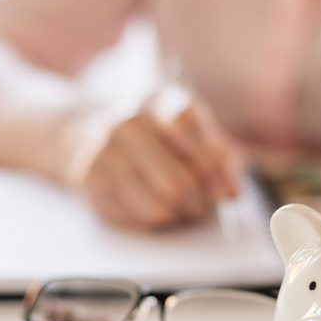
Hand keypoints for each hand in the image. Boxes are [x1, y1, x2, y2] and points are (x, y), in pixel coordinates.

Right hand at [83, 87, 240, 229]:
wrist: (92, 134)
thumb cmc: (158, 139)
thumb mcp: (194, 135)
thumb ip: (219, 160)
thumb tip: (230, 192)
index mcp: (160, 100)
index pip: (186, 126)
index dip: (211, 163)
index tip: (227, 191)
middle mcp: (129, 119)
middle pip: (175, 179)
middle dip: (198, 203)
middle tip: (206, 210)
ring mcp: (104, 147)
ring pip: (157, 205)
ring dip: (177, 216)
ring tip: (182, 211)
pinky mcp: (89, 176)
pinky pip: (134, 217)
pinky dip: (152, 221)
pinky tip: (155, 209)